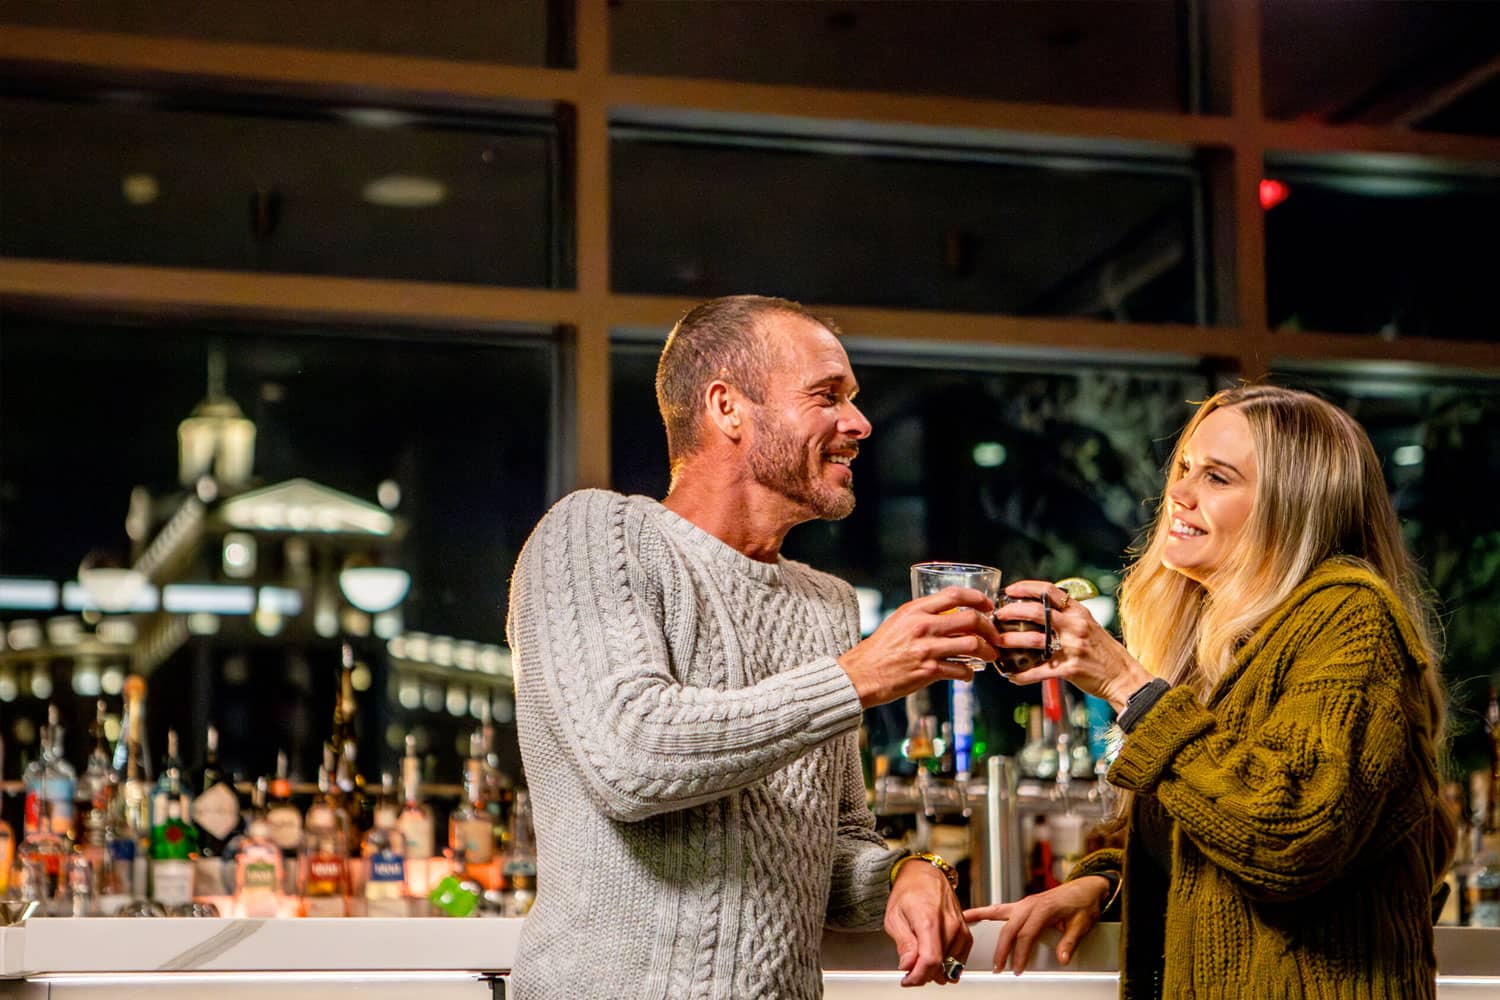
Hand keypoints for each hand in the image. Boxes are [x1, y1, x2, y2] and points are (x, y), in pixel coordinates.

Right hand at [839, 587, 1002, 707]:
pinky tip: (967, 674)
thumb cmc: (880, 650)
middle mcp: (922, 626)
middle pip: (971, 619)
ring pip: (972, 645)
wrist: (861, 674)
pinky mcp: (929, 671)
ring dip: (987, 651)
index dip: (977, 598)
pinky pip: (961, 669)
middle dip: (990, 628)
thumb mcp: (898, 622)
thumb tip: (950, 615)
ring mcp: (927, 649)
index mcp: (915, 610)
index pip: (955, 595)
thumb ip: (922, 615)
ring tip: (989, 655)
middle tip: (995, 636)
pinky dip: (969, 673)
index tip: (987, 606)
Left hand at [886, 859, 972, 986]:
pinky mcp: (967, 933)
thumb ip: (903, 944)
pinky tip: (935, 955)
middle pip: (941, 966)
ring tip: (920, 957)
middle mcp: (950, 925)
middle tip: (910, 967)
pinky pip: (960, 959)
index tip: (907, 980)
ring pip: (951, 965)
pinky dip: (947, 963)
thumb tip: (908, 966)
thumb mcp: (894, 917)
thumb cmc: (908, 891)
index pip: (930, 960)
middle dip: (923, 973)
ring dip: (936, 969)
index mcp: (929, 920)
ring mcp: (961, 929)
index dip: (918, 977)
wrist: (925, 875)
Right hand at [962, 876, 1109, 973]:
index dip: (1020, 953)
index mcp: (1043, 908)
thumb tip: (1062, 957)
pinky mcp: (1023, 905)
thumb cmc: (1084, 903)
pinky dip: (985, 912)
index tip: (1017, 968)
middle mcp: (1030, 904)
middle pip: (1009, 928)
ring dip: (987, 930)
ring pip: (999, 916)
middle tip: (997, 967)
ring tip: (974, 941)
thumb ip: (1070, 941)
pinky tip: (971, 915)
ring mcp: (1025, 903)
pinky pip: (999, 909)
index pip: (1026, 934)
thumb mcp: (1083, 924)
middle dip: (1001, 949)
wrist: (1088, 888)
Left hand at [994, 580, 1153, 710]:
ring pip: (1033, 639)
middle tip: (997, 615)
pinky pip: (1039, 671)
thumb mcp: (1090, 625)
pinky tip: (1011, 676)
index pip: (1050, 591)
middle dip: (1011, 611)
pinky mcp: (1070, 669)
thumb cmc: (1104, 652)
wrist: (1125, 677)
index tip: (1009, 590)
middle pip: (1036, 612)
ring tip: (998, 642)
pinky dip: (1022, 675)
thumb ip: (1069, 617)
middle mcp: (1076, 626)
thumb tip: (1041, 610)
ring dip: (1011, 640)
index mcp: (1080, 612)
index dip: (1026, 587)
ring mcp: (1073, 647)